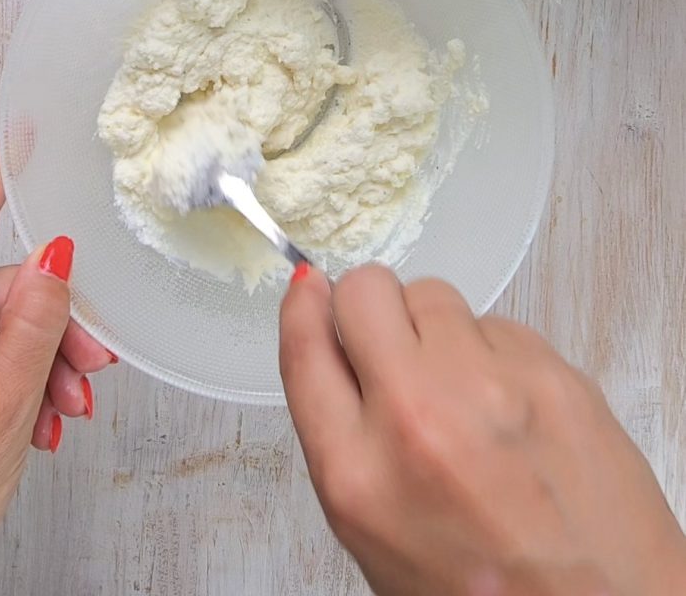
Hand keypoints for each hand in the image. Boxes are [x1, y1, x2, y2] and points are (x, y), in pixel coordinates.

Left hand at [0, 142, 116, 595]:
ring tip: (62, 410)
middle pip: (4, 288)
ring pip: (2, 324)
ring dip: (44, 361)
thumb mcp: (1, 417)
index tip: (21, 132)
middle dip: (56, 324)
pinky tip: (39, 416)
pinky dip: (21, 377)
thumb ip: (33, 331)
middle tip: (89, 371)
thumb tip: (55, 256)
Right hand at [280, 265, 685, 595]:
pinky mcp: (553, 373)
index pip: (304, 349)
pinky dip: (495, 353)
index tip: (309, 289)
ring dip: (437, 329)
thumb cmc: (485, 590)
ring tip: (465, 391)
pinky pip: (498, 324)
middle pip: (365, 291)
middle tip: (393, 341)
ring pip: (434, 294)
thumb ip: (345, 435)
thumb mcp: (377, 528)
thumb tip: (334, 343)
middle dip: (370, 305)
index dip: (302, 308)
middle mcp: (417, 420)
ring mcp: (490, 388)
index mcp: (359, 476)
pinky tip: (512, 407)